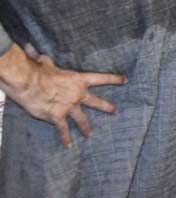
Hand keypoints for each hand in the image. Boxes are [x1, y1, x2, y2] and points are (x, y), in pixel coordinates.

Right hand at [0, 44, 126, 147]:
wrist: (29, 85)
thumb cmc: (38, 72)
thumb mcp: (47, 63)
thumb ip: (48, 62)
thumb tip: (36, 52)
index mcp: (79, 80)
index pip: (101, 78)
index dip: (114, 79)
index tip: (125, 80)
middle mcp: (78, 94)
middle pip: (96, 102)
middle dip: (106, 106)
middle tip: (115, 110)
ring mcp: (69, 107)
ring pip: (82, 119)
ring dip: (86, 127)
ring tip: (90, 134)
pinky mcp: (58, 117)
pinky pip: (63, 129)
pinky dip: (66, 138)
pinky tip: (69, 145)